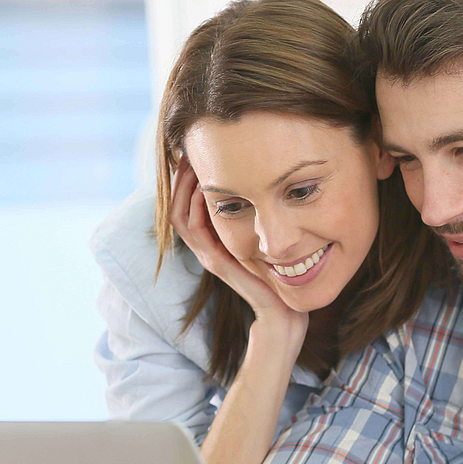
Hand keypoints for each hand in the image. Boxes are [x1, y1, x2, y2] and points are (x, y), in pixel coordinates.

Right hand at [169, 156, 307, 347]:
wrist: (284, 315)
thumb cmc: (281, 281)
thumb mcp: (268, 242)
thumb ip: (259, 220)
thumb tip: (264, 186)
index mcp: (216, 243)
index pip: (188, 205)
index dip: (188, 179)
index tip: (197, 150)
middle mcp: (207, 249)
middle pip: (178, 207)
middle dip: (182, 177)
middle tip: (187, 148)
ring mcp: (210, 257)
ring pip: (181, 217)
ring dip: (183, 188)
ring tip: (190, 161)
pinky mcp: (218, 264)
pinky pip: (196, 231)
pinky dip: (195, 207)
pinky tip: (203, 187)